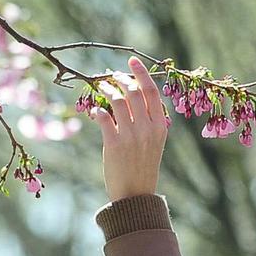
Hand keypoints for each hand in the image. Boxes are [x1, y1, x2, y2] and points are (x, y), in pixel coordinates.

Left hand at [93, 56, 169, 201]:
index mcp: (160, 126)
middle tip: (110, 76)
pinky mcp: (114, 144)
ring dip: (106, 90)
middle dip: (120, 79)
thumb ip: (147, 120)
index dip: (141, 73)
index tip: (132, 60)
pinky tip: (94, 111)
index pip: (152, 91)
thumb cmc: (143, 166)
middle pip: (133, 92)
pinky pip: (103, 117)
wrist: (135, 195)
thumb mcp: (154, 142)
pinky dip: (97, 110)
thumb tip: (132, 95)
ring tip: (100, 88)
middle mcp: (148, 128)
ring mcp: (131, 135)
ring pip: (118, 101)